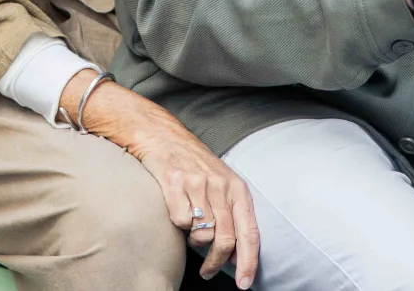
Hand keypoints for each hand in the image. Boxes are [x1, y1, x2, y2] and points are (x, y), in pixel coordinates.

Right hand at [66, 74, 259, 286]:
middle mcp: (220, 184)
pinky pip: (180, 221)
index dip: (248, 262)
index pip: (249, 232)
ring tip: (190, 230)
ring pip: (202, 233)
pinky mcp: (175, 182)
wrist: (163, 136)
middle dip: (215, 263)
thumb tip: (238, 255)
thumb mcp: (222, 184)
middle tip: (207, 271)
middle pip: (225, 239)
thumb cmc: (195, 165)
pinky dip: (178, 224)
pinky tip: (176, 210)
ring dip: (194, 241)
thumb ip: (232, 215)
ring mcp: (197, 183)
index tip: (244, 284)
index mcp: (237, 188)